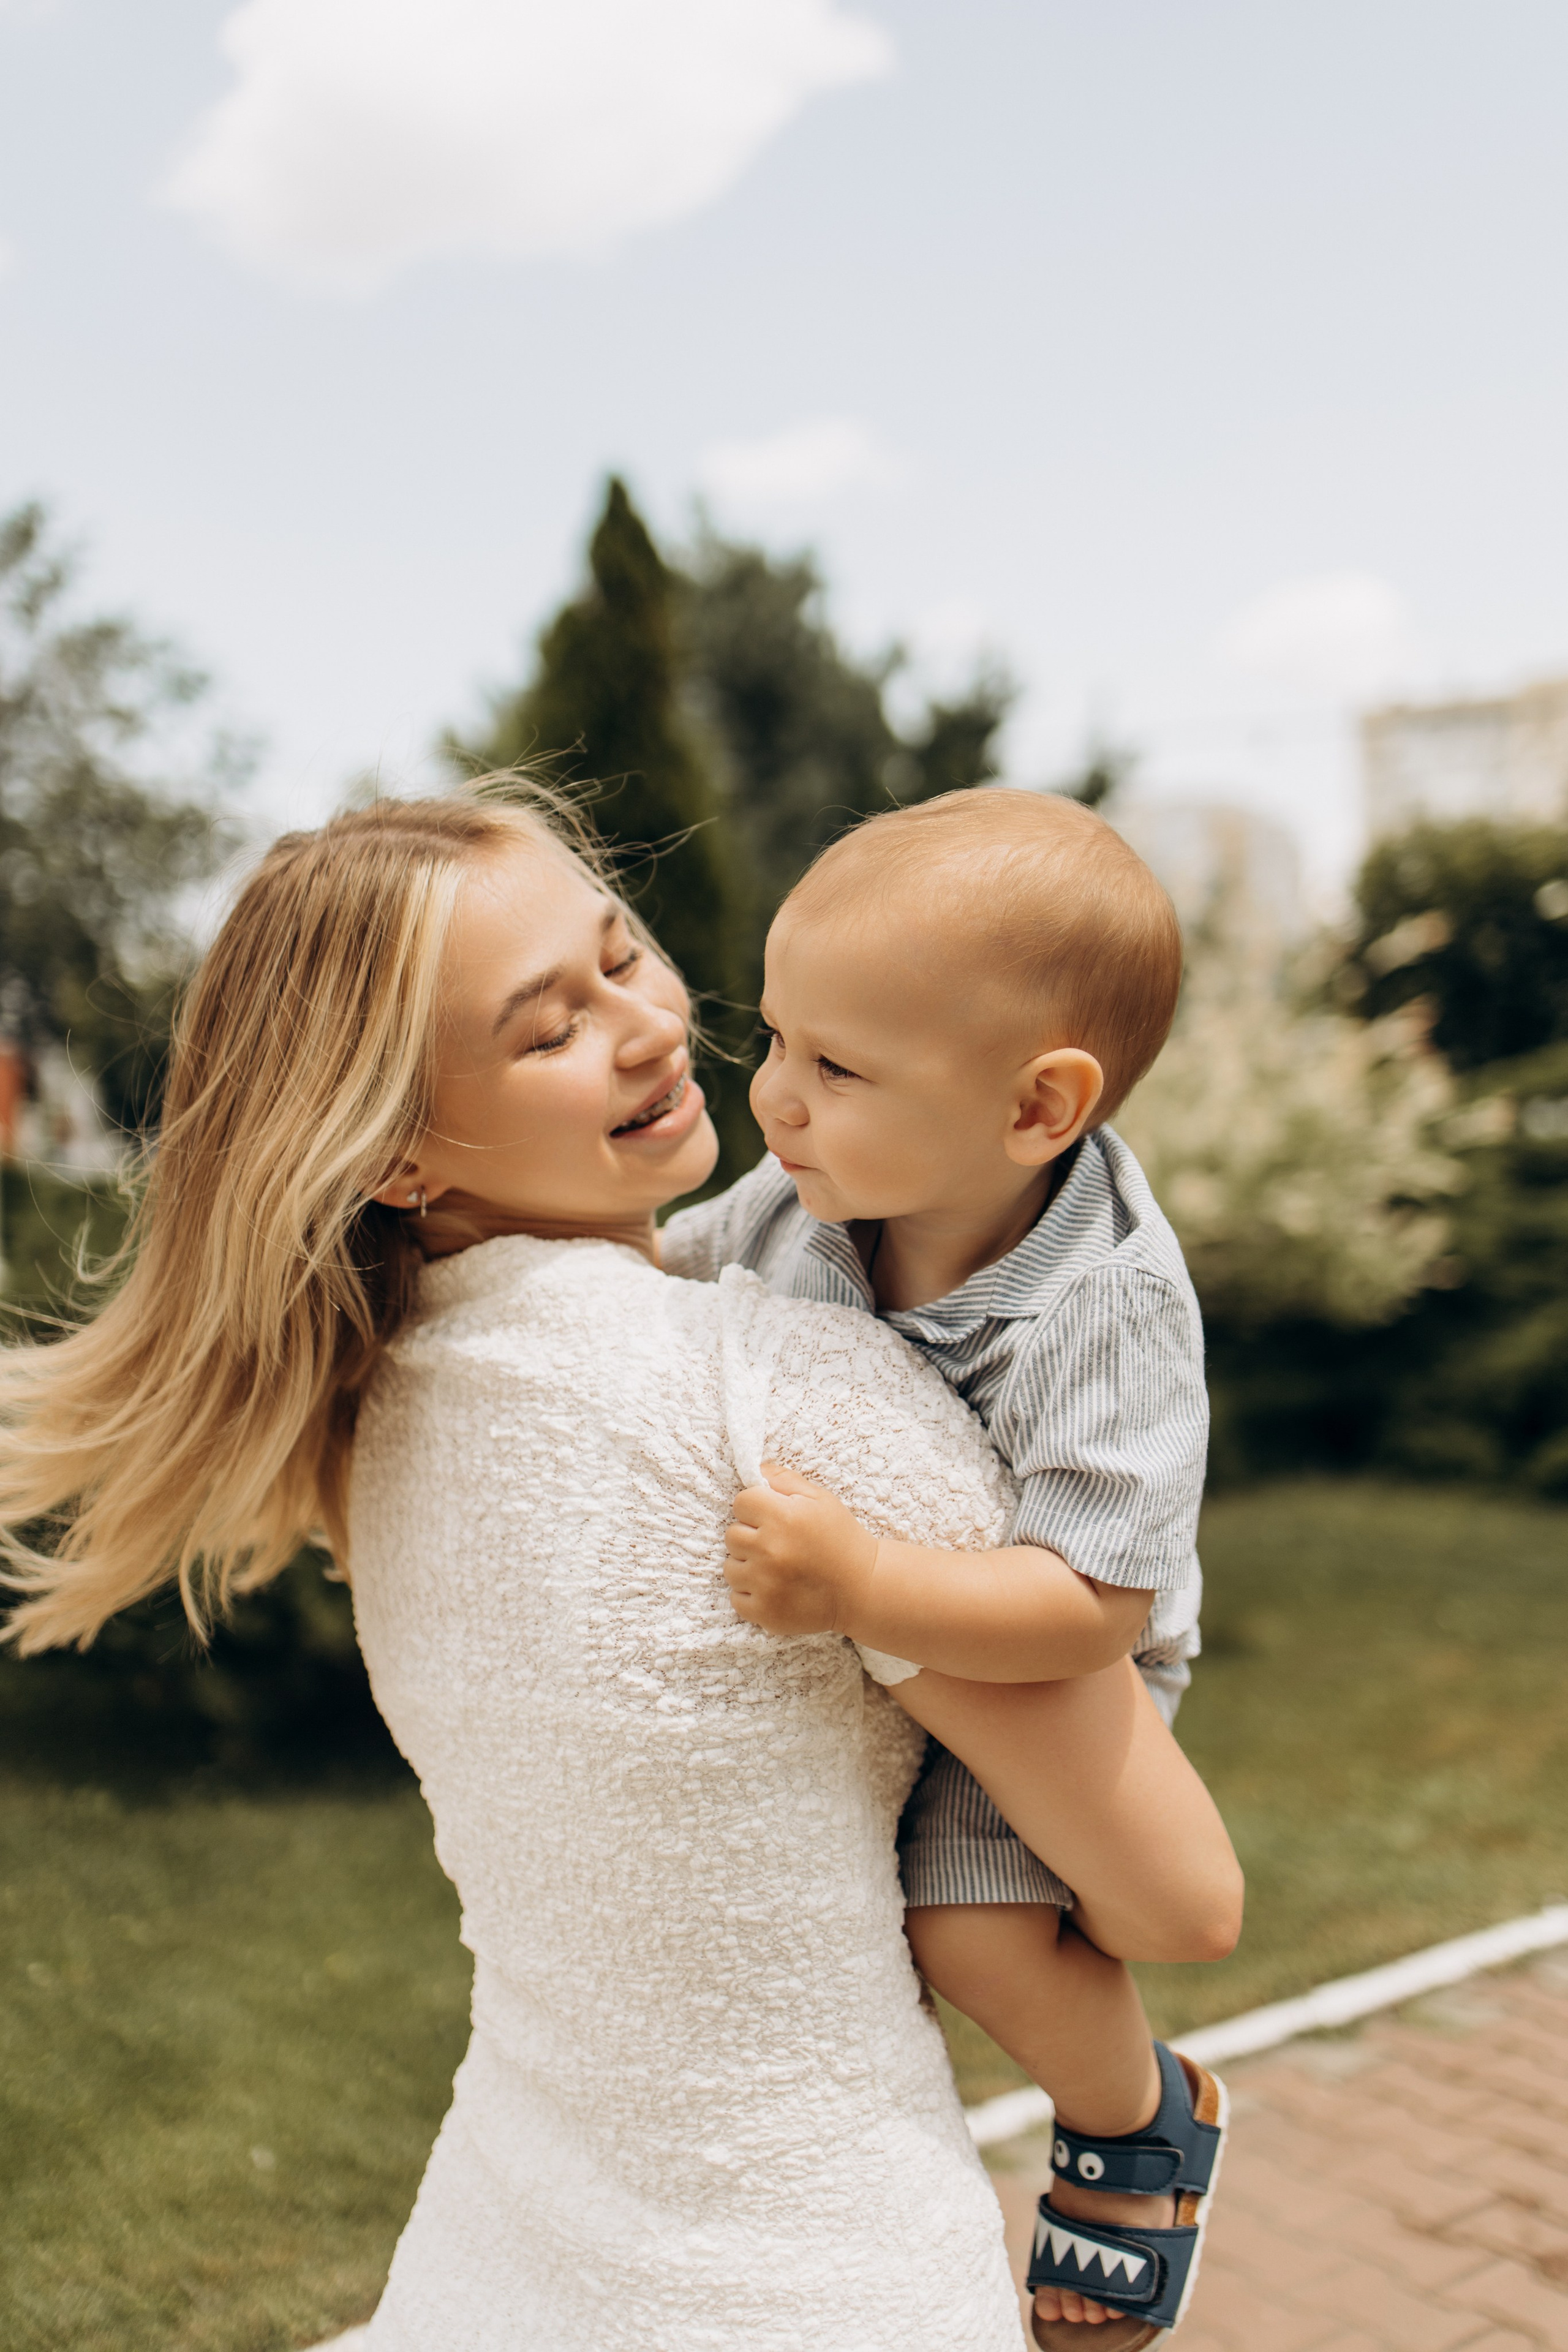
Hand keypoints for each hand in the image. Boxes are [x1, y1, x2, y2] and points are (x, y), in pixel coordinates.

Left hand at [723, 1462, 879, 1637]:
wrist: (864, 1589)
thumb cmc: (842, 1539)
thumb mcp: (821, 1499)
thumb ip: (784, 1480)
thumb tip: (756, 1470)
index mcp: (782, 1517)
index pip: (741, 1502)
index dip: (756, 1507)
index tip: (773, 1517)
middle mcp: (769, 1550)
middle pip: (732, 1535)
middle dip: (751, 1536)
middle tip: (778, 1543)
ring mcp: (765, 1585)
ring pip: (730, 1567)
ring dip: (748, 1565)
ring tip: (776, 1567)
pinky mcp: (765, 1612)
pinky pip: (736, 1598)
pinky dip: (751, 1593)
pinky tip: (774, 1588)